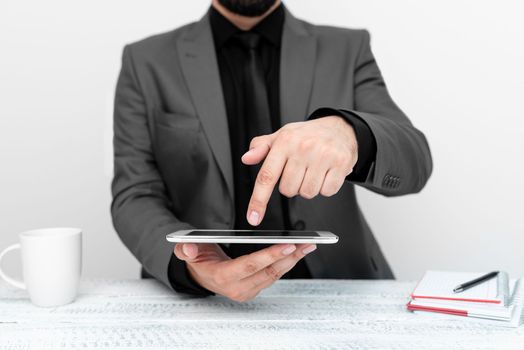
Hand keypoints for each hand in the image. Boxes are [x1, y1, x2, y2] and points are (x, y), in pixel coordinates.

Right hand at [174, 243, 316, 301]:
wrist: (202, 275)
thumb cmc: (199, 260)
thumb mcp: (187, 251)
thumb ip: (186, 249)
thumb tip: (189, 248)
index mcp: (222, 277)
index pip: (250, 265)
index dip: (270, 256)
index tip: (287, 245)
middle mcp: (237, 287)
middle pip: (268, 271)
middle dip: (289, 256)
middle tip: (306, 243)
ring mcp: (248, 290)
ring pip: (275, 275)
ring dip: (292, 260)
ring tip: (307, 245)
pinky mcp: (255, 288)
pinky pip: (274, 276)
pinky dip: (287, 263)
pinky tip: (297, 252)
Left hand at [242, 116, 357, 225]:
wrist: (340, 127)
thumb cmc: (308, 135)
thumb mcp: (281, 136)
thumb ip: (261, 148)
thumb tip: (247, 158)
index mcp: (285, 141)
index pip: (267, 176)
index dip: (258, 200)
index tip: (253, 217)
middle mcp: (303, 147)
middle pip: (288, 190)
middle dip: (292, 185)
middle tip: (299, 170)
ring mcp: (323, 155)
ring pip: (307, 193)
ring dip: (309, 187)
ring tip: (313, 170)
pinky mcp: (340, 163)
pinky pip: (327, 191)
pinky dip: (325, 187)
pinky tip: (326, 173)